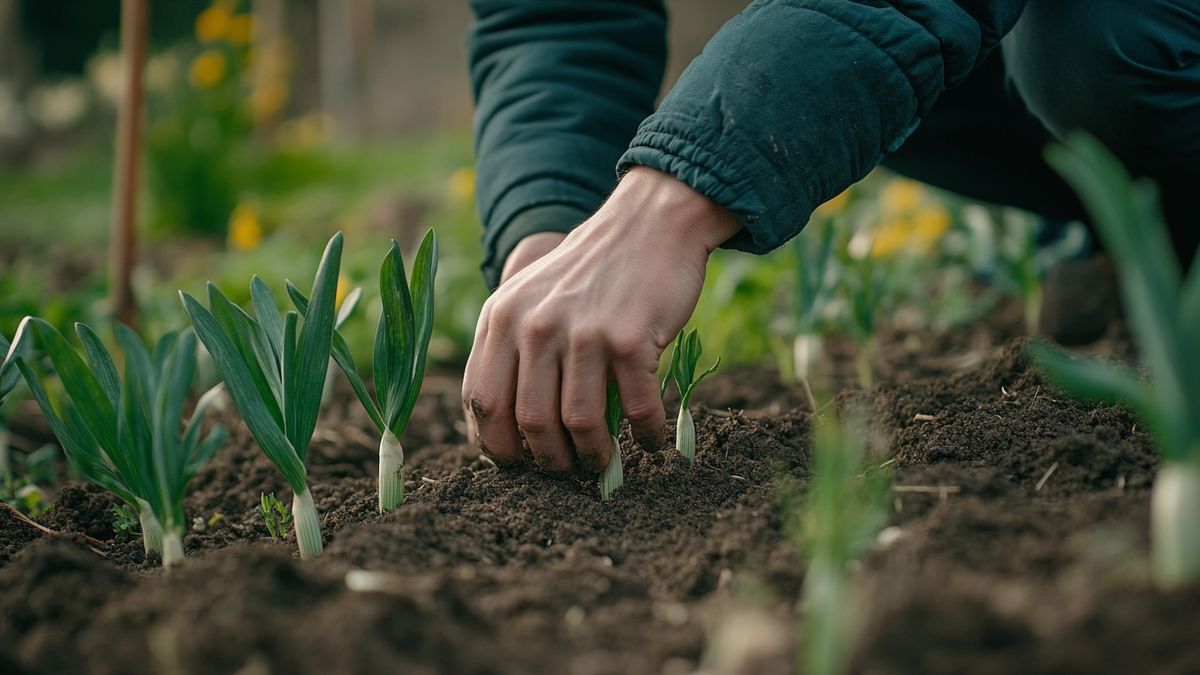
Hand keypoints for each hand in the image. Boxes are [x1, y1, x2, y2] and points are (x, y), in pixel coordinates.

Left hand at [462, 167, 740, 472]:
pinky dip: (645, 435)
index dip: (495, 445)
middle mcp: (535, 326)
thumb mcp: (533, 299)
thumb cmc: (591, 273)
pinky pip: (636, 409)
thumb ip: (515, 351)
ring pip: (577, 423)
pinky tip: (650, 441)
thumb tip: (514, 432)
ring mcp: (582, 333)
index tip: (516, 464)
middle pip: (528, 422)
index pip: (481, 400)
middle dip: (548, 461)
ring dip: (593, 457)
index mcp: (501, 318)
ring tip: (603, 464)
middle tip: (566, 471)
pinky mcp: (629, 340)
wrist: (648, 224)